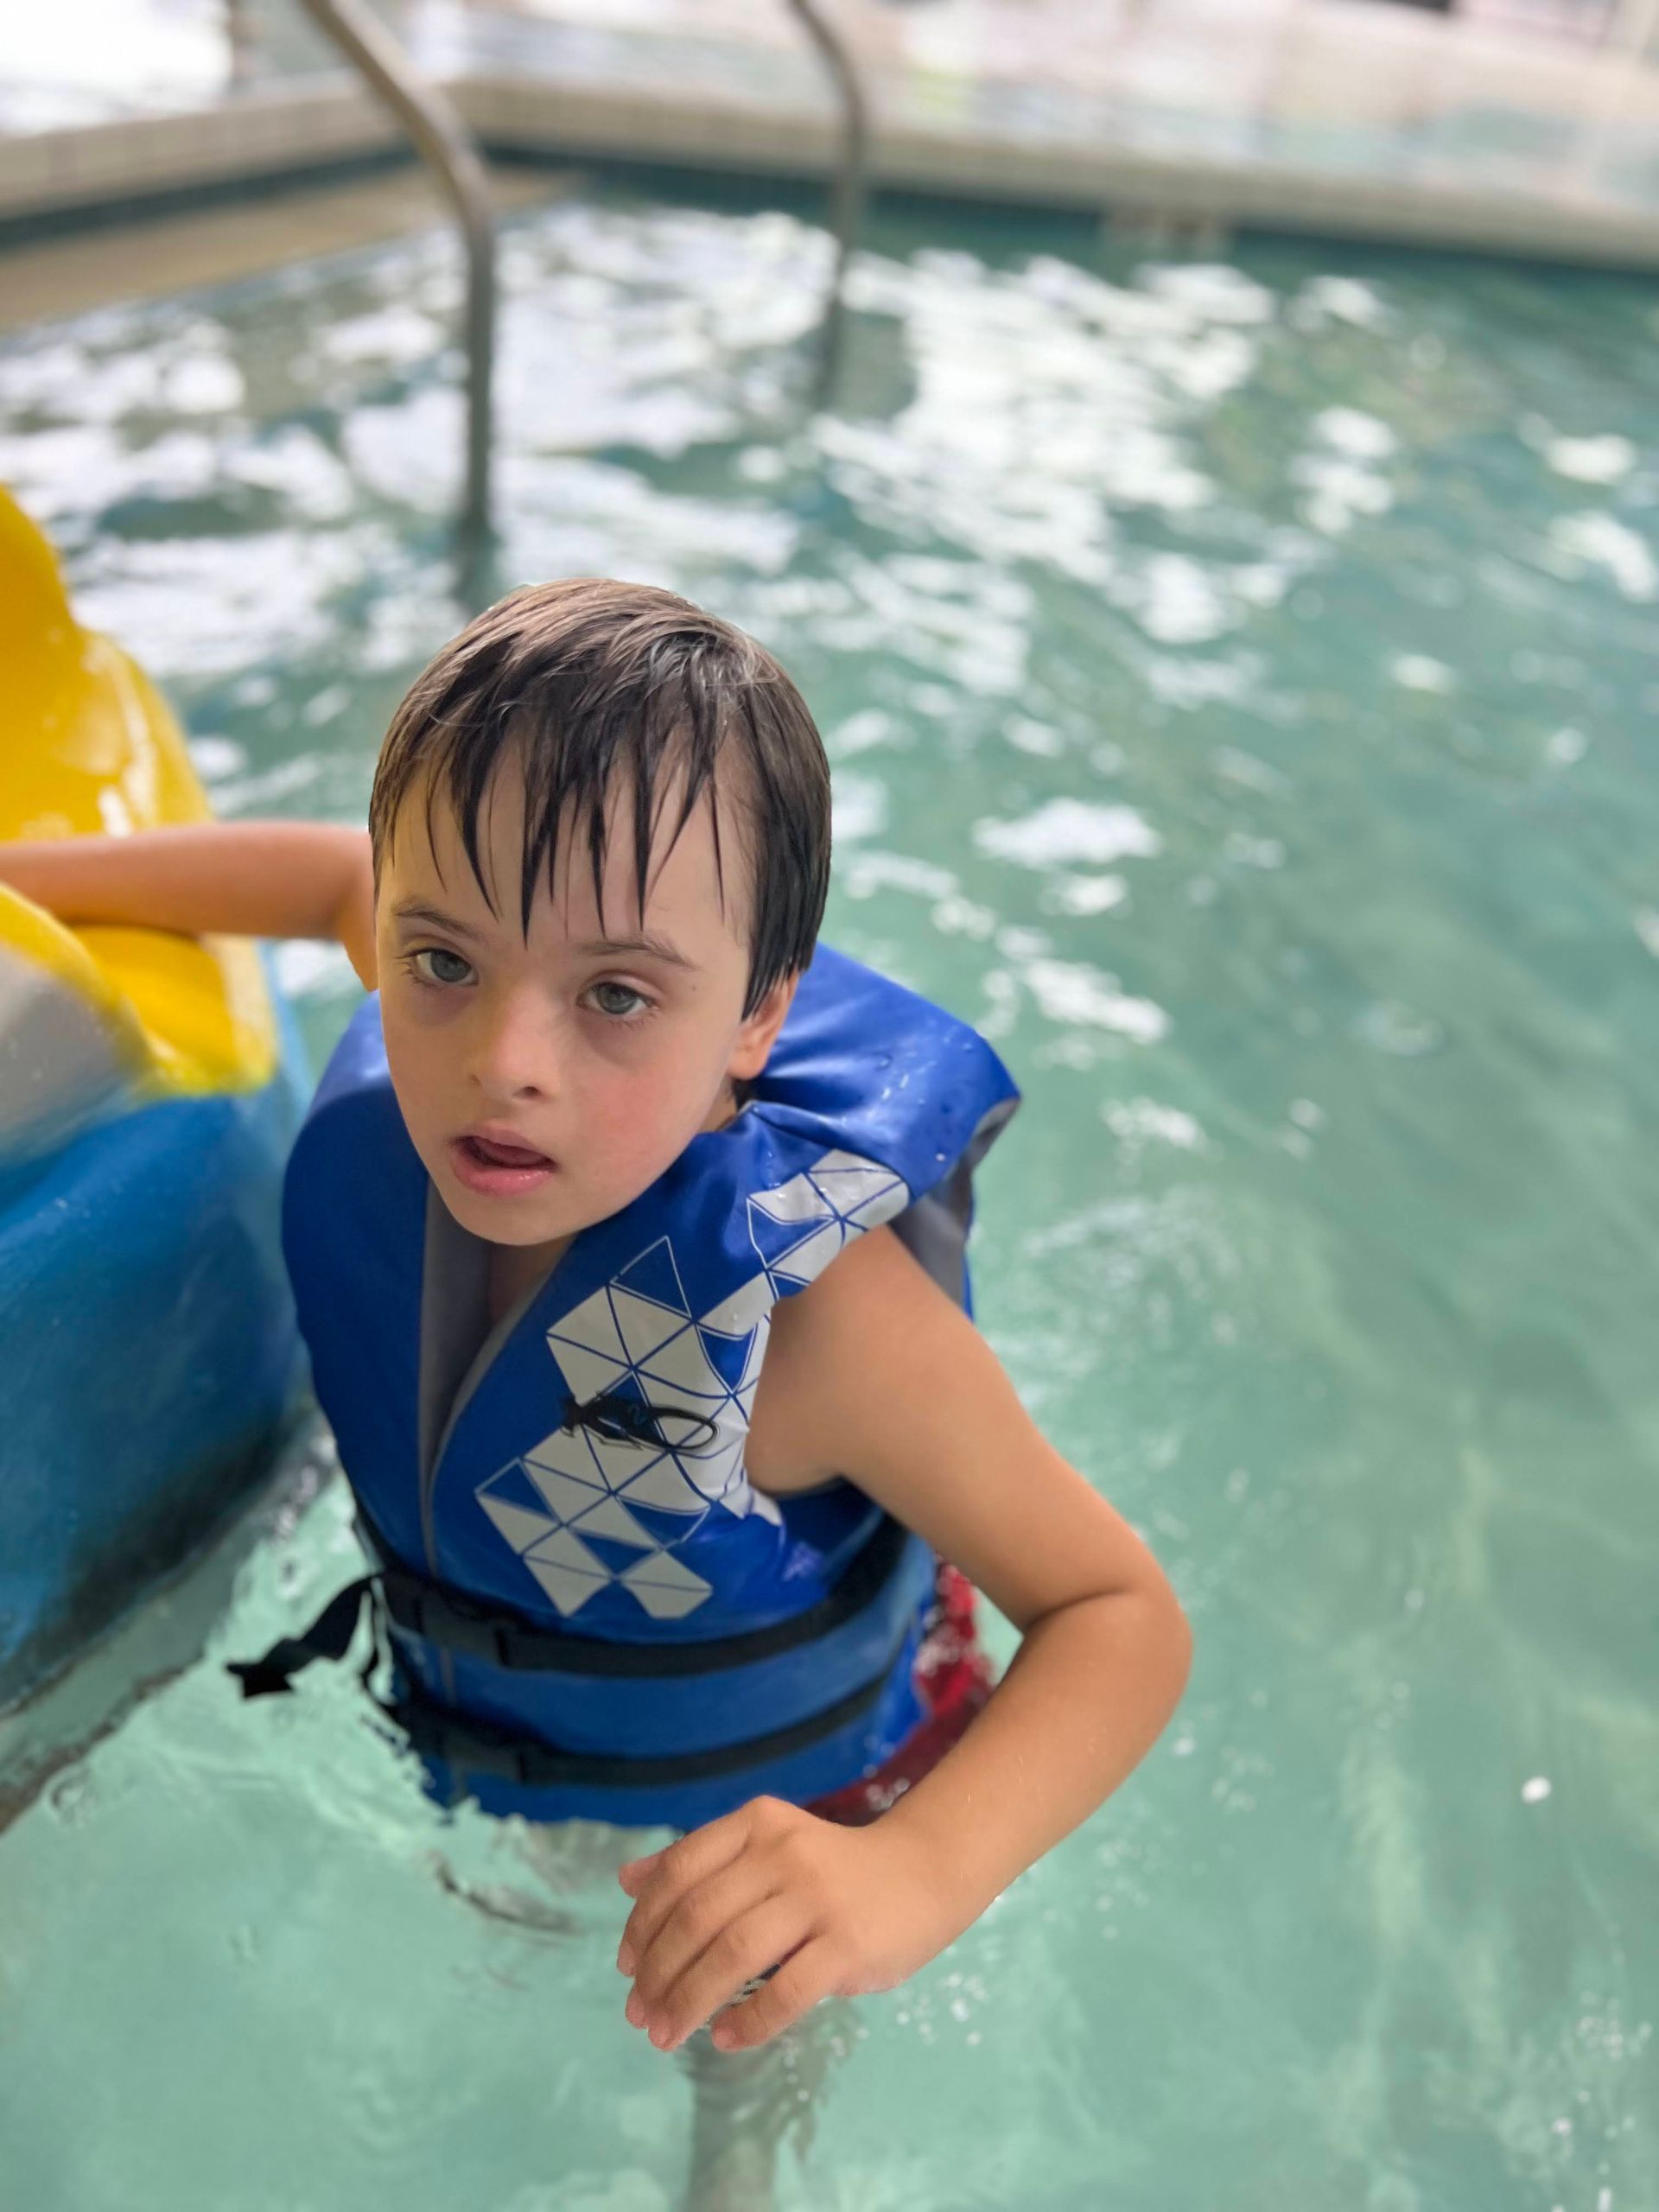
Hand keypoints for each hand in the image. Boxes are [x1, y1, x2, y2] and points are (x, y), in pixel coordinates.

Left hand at [615, 1793, 965, 2053]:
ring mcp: (817, 1897)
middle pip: (697, 1917)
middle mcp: (783, 1852)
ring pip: (733, 1954)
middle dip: (657, 1972)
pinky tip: (724, 2039)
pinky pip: (786, 1991)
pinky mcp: (848, 1944)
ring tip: (666, 2034)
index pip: (678, 1871)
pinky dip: (748, 2021)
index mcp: (756, 1824)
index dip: (642, 1923)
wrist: (924, 1873)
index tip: (625, 1967)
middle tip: (639, 2015)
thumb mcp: (765, 1847)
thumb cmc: (832, 1869)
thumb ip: (700, 1861)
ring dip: (689, 2001)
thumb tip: (625, 1879)